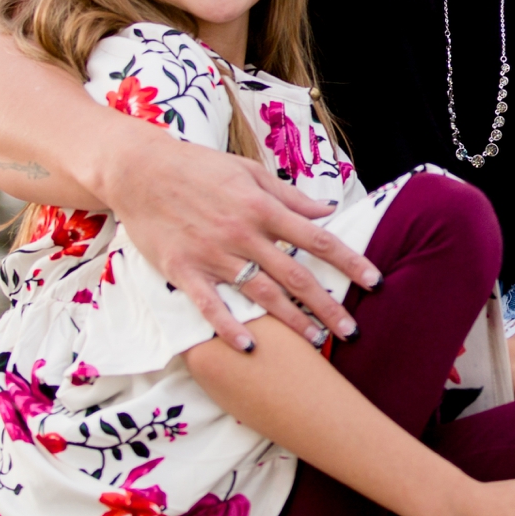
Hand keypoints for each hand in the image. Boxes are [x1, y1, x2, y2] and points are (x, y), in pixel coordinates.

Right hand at [103, 119, 376, 351]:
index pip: (317, 238)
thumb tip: (326, 211)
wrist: (141, 171)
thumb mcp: (248, 171)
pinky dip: (230, 326)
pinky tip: (248, 347)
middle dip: (327, 305)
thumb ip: (288, 195)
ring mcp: (213, 254)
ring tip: (316, 341)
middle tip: (352, 331)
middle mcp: (243, 233)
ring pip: (261, 293)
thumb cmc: (199, 168)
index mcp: (262, 207)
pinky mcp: (184, 270)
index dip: (349, 261)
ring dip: (291, 320)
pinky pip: (211, 305)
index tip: (373, 281)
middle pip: (295, 274)